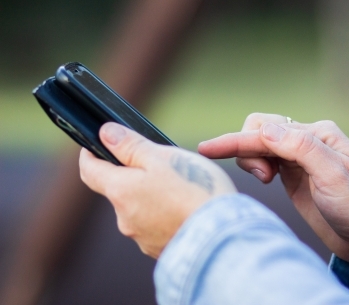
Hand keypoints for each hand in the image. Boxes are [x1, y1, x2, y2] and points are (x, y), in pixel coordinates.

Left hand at [79, 123, 235, 258]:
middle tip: (163, 164)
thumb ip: (131, 145)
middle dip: (134, 175)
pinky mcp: (161, 250)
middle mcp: (125, 219)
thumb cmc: (195, 192)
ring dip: (153, 197)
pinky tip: (189, 210)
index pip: (89, 170)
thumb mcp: (164, 158)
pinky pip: (157, 227)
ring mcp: (143, 238)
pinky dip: (167, 216)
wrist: (223, 238)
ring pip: (140, 209)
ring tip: (184, 189)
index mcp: (121, 191)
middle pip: (120, 190)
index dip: (90, 154)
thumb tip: (105, 133)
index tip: (96, 144)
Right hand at [198, 113, 348, 268]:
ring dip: (251, 156)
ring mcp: (298, 157)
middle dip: (246, 147)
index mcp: (319, 134)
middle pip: (260, 129)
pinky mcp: (292, 174)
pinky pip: (264, 159)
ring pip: (259, 143)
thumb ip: (302, 149)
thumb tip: (266, 129)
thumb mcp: (335, 177)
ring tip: (266, 179)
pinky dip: (255, 164)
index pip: (270, 131)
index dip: (237, 140)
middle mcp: (307, 140)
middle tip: (263, 177)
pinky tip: (265, 178)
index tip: (208, 149)